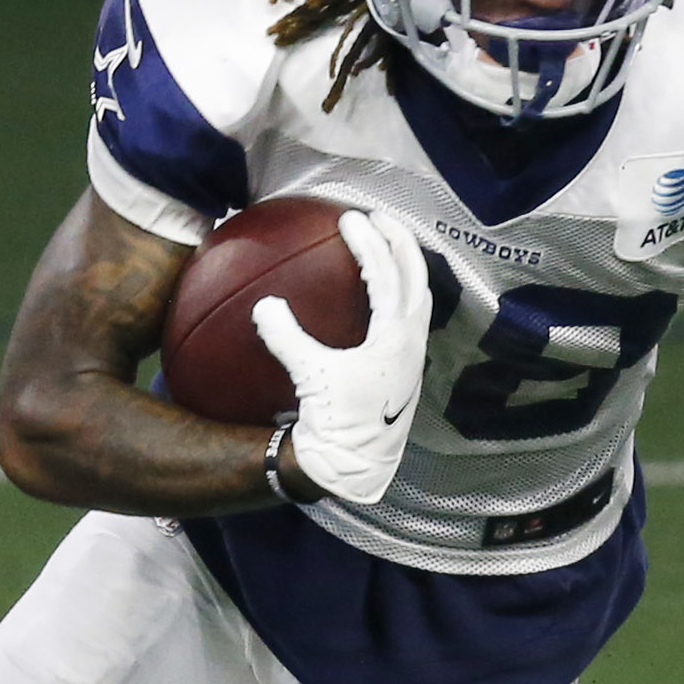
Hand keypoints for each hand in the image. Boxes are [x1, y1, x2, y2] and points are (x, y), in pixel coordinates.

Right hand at [252, 211, 433, 505]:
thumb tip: (265, 305)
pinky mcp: (406, 368)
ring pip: (419, 296)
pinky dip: (398, 294)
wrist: (355, 465)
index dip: (369, 242)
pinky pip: (409, 317)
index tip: (349, 219)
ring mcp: (413, 355)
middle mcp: (412, 342)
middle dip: (400, 242)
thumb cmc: (335, 422)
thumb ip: (286, 337)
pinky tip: (374, 295)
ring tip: (386, 245)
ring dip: (405, 266)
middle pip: (416, 276)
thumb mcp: (308, 375)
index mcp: (395, 338)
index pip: (386, 274)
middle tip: (378, 217)